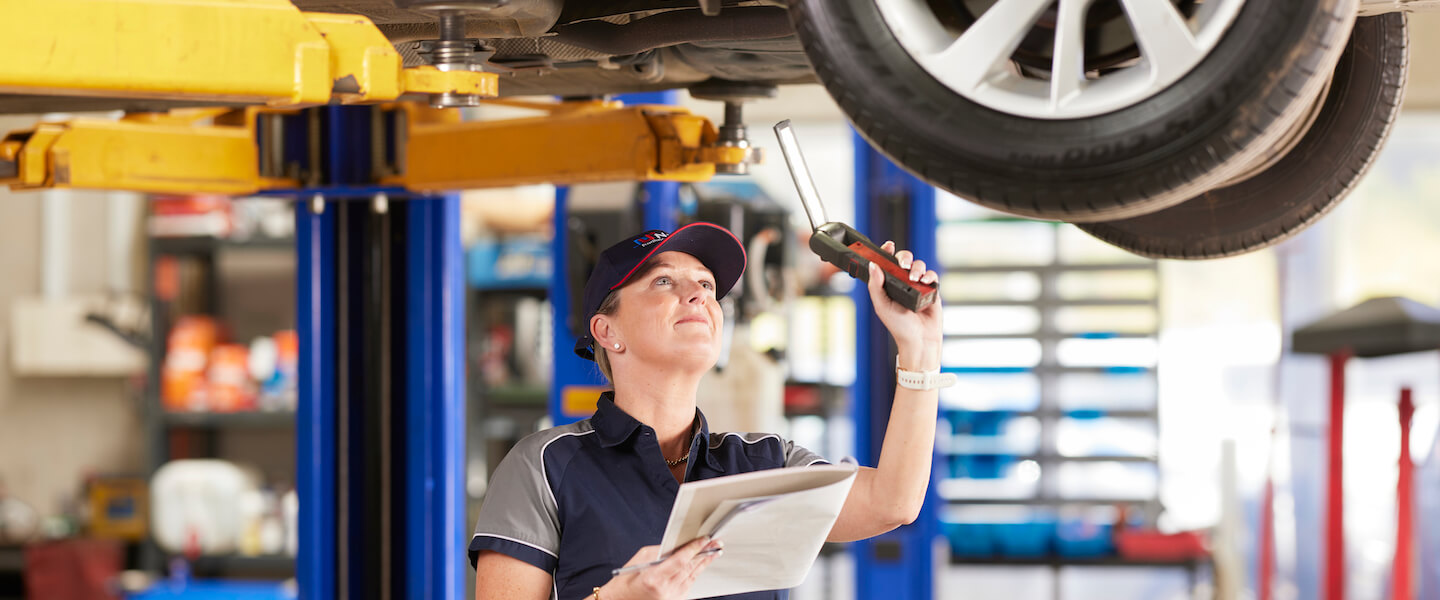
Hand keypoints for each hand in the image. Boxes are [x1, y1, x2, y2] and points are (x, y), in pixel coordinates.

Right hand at [600, 537, 722, 599]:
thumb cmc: (627, 582)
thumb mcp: (639, 560)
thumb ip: (659, 552)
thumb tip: (677, 545)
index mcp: (654, 578)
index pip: (680, 560)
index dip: (694, 549)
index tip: (704, 540)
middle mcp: (666, 589)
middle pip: (690, 568)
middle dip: (704, 553)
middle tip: (715, 543)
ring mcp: (672, 597)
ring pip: (693, 576)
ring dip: (704, 563)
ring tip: (714, 552)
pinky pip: (690, 584)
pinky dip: (696, 573)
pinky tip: (702, 565)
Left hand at [866, 241, 941, 370]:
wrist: (919, 341)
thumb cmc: (899, 327)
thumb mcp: (882, 306)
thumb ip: (876, 286)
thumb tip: (873, 265)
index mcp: (888, 285)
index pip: (887, 263)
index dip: (887, 252)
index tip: (888, 245)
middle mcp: (903, 282)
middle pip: (904, 260)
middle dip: (904, 257)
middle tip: (903, 264)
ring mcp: (918, 286)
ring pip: (919, 266)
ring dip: (917, 268)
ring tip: (915, 279)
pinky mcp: (931, 291)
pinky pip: (932, 276)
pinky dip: (929, 275)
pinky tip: (925, 281)